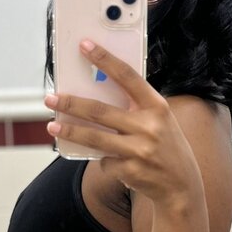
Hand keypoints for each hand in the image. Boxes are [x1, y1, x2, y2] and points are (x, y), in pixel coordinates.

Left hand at [44, 39, 203, 208]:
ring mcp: (139, 150)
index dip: (105, 59)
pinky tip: (113, 161)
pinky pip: (105, 161)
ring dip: (70, 132)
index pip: (127, 76)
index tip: (85, 45)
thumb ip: (135, 108)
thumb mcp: (159, 121)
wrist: (181, 185)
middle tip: (50, 99)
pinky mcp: (130, 171)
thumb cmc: (165, 146)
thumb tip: (94, 94)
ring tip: (52, 127)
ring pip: (94, 138)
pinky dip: (103, 159)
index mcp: (157, 106)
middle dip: (71, 104)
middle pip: (100, 111)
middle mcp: (149, 126)